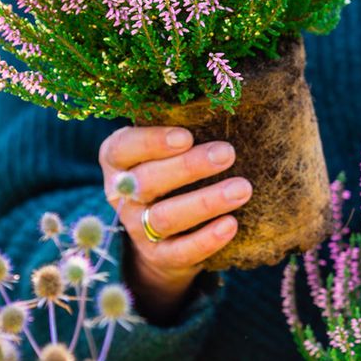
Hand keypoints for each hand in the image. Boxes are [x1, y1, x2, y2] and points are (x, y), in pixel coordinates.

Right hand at [99, 126, 251, 322]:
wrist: (163, 238)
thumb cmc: (172, 176)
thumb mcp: (165, 152)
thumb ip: (181, 133)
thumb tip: (224, 103)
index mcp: (118, 161)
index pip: (122, 148)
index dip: (151, 142)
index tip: (186, 136)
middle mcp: (122, 195)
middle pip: (147, 182)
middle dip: (188, 167)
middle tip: (228, 152)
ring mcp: (138, 229)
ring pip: (165, 217)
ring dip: (205, 202)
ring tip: (243, 189)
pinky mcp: (160, 257)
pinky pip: (181, 251)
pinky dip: (207, 239)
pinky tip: (232, 224)